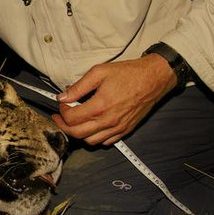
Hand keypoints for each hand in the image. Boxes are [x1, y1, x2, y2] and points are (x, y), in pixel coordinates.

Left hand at [53, 55, 176, 145]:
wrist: (153, 78)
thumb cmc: (128, 73)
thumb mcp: (99, 72)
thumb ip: (78, 87)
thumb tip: (63, 97)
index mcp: (99, 106)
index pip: (71, 119)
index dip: (62, 112)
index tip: (62, 104)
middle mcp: (108, 121)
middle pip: (77, 133)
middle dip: (64, 126)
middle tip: (61, 117)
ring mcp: (117, 128)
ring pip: (90, 141)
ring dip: (79, 133)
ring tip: (76, 121)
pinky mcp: (125, 130)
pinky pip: (105, 142)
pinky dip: (95, 137)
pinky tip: (92, 126)